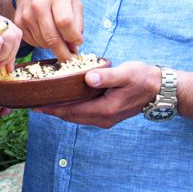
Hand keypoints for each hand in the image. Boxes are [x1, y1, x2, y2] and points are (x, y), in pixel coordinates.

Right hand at [14, 0, 83, 60]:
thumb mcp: (73, 1)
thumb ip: (77, 24)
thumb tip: (74, 47)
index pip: (64, 22)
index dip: (73, 37)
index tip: (78, 43)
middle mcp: (39, 4)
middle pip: (52, 37)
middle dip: (63, 52)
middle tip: (70, 58)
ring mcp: (26, 14)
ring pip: (43, 42)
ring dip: (53, 47)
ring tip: (58, 39)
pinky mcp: (19, 22)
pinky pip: (33, 42)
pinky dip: (42, 43)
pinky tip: (46, 33)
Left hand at [33, 61, 158, 127]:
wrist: (160, 89)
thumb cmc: (143, 78)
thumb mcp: (126, 73)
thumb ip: (107, 76)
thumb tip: (88, 79)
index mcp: (105, 110)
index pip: (71, 111)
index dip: (52, 108)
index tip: (35, 104)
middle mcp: (103, 118)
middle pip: (70, 116)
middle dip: (51, 110)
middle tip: (32, 102)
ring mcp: (105, 118)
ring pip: (76, 116)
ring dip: (60, 109)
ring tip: (43, 100)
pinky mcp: (107, 113)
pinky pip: (83, 113)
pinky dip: (70, 107)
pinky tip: (63, 98)